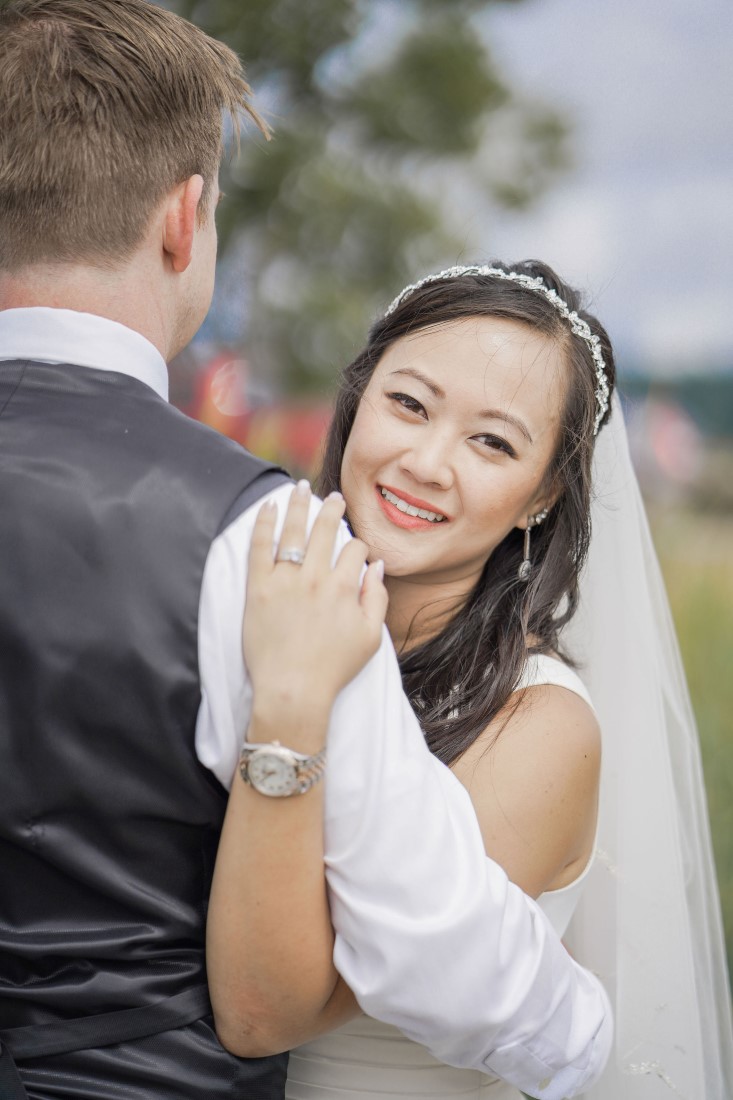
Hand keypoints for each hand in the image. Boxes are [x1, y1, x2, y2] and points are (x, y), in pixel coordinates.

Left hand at [243, 481, 387, 734]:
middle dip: (332, 509)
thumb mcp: (371, 638)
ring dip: (299, 504)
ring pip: (293, 531)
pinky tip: (269, 506)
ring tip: (300, 487)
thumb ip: (378, 598)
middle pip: (325, 531)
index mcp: (345, 589)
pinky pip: (260, 546)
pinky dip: (265, 523)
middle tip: (335, 497)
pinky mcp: (259, 589)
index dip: (358, 546)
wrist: (293, 692)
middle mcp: (316, 579)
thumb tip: (376, 566)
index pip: (354, 550)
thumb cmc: (333, 669)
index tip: (354, 549)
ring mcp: (285, 582)